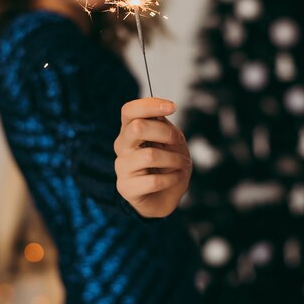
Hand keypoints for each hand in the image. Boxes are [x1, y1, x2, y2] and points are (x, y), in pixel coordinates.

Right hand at [114, 97, 192, 217]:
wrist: (164, 197)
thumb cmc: (168, 166)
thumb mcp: (173, 142)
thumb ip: (165, 128)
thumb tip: (160, 114)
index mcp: (130, 130)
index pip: (129, 110)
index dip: (150, 105)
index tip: (172, 107)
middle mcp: (122, 146)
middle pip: (137, 128)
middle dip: (166, 133)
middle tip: (179, 143)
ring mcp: (121, 167)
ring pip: (150, 155)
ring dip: (174, 159)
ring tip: (182, 164)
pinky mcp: (126, 188)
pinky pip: (154, 181)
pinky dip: (172, 179)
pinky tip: (174, 179)